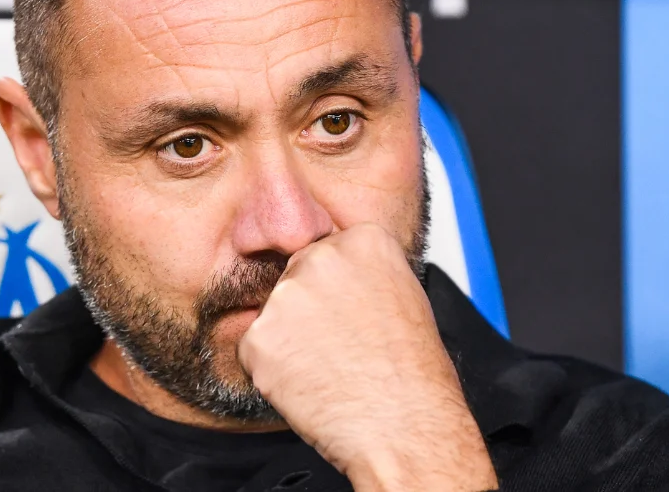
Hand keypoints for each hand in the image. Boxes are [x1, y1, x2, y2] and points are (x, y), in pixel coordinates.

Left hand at [238, 223, 497, 491]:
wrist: (405, 428)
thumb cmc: (413, 376)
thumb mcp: (404, 298)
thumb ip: (361, 275)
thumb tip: (334, 280)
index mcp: (364, 240)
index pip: (326, 253)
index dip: (336, 292)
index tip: (352, 315)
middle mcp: (321, 257)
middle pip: (294, 277)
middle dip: (308, 312)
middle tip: (341, 349)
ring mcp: (286, 296)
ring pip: (272, 315)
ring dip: (290, 342)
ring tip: (330, 370)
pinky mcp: (258, 337)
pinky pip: (255, 351)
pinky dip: (273, 372)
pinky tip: (310, 385)